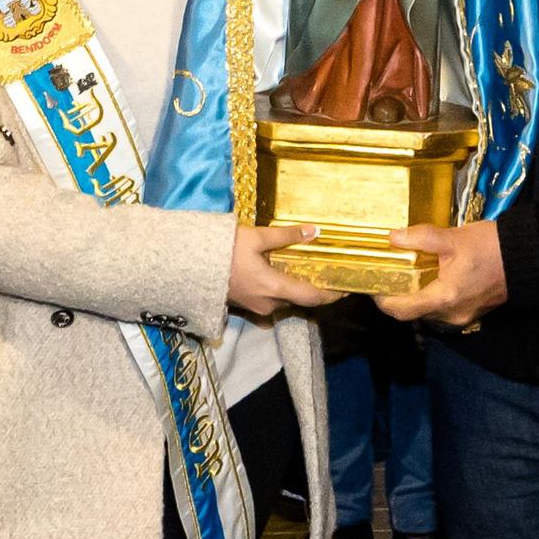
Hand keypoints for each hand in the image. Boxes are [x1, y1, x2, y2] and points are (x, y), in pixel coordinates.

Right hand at [228, 224, 342, 317]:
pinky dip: (282, 289)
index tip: (347, 287)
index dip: (332, 295)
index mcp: (275, 288)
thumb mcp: (257, 238)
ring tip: (308, 270)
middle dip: (315, 289)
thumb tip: (316, 231)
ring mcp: (256, 307)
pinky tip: (283, 273)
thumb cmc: (224, 250)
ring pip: (285, 300)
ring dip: (297, 288)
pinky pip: (272, 300)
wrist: (191, 265)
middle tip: (329, 273)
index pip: (312, 297)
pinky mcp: (247, 304)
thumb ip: (287, 236)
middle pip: (300, 300)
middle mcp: (269, 304)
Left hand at [372, 222, 505, 327]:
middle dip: (398, 295)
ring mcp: (463, 316)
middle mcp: (451, 314)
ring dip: (416, 294)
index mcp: (443, 298)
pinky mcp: (472, 311)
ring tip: (407, 271)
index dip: (382, 299)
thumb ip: (420, 237)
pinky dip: (432, 294)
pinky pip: (443, 307)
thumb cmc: (491, 247)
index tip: (373, 283)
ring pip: (428, 310)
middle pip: (413, 312)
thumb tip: (392, 237)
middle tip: (388, 273)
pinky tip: (430, 274)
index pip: (401, 310)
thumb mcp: (452, 238)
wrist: (528, 257)